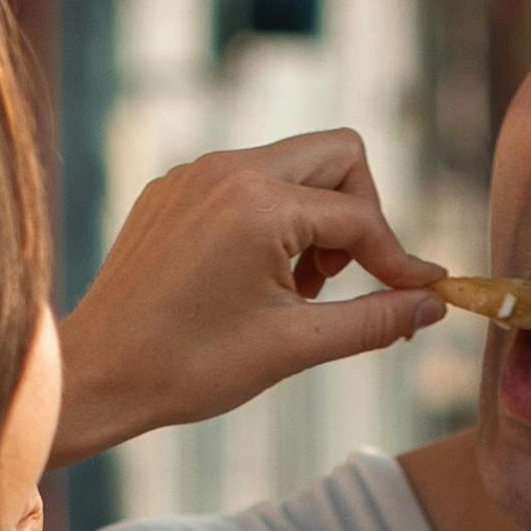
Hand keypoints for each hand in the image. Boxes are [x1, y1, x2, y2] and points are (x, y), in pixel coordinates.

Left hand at [53, 132, 446, 462]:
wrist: (95, 375)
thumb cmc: (188, 367)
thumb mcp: (294, 347)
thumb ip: (375, 320)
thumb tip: (435, 305)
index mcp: (258, 205)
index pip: (360, 216)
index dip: (398, 261)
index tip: (420, 296)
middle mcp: (226, 170)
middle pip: (338, 155)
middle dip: (358, 215)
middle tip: (337, 278)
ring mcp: (194, 174)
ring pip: (292, 164)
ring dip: (314, 218)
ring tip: (292, 287)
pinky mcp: (172, 188)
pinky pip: (245, 180)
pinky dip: (269, 219)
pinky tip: (249, 279)